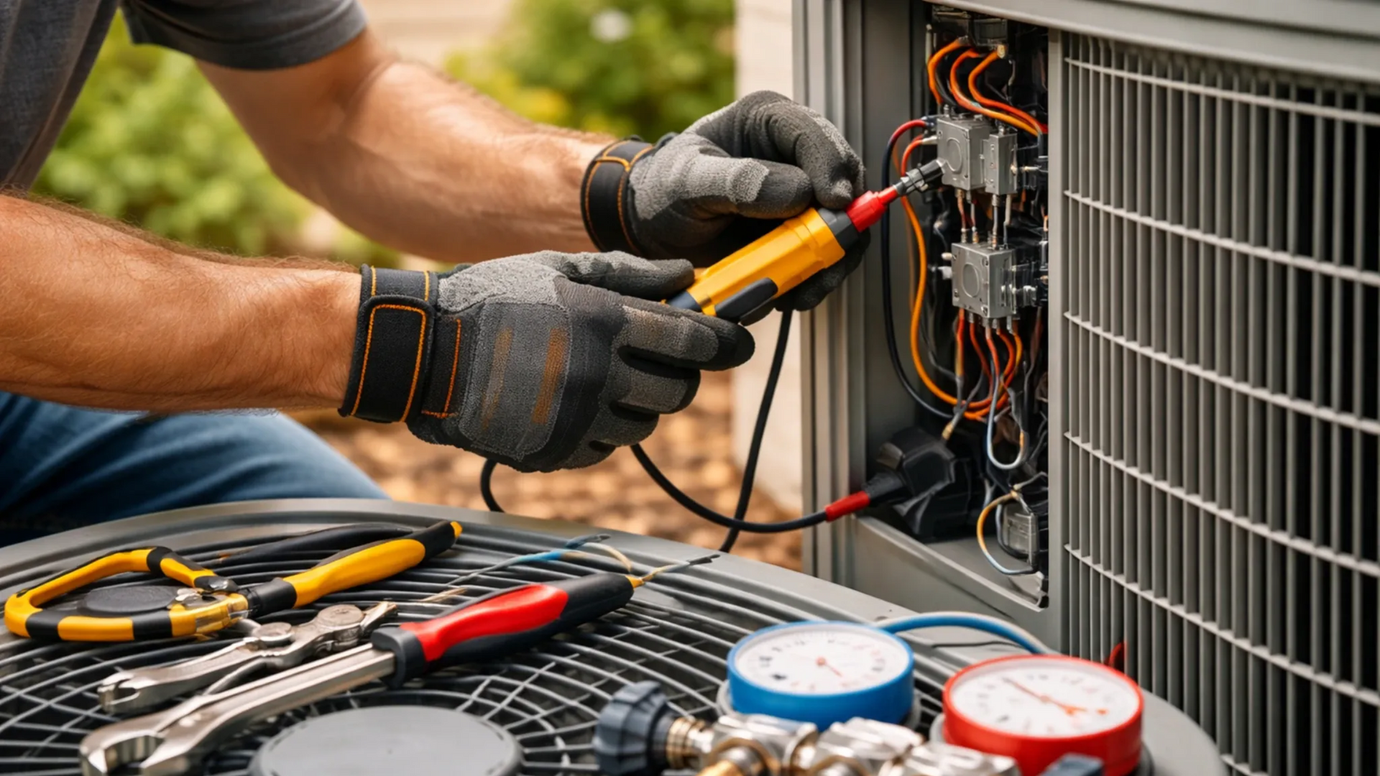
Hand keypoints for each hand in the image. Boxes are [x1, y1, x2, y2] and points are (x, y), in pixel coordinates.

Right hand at [339, 254, 753, 470]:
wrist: (424, 354)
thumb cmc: (490, 300)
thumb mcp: (558, 268)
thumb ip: (627, 273)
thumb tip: (686, 274)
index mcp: (604, 323)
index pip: (693, 342)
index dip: (725, 343)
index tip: (738, 343)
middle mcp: (598, 375)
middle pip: (678, 390)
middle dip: (681, 375)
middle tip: (666, 360)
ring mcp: (577, 420)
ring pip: (644, 424)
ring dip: (640, 403)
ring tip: (607, 378)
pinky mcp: (556, 453)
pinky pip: (605, 449)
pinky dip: (604, 430)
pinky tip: (576, 403)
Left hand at [581, 91, 867, 310]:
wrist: (654, 228)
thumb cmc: (665, 190)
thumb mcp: (688, 182)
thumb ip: (737, 182)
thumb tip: (799, 193)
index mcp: (768, 120)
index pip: (814, 134)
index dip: (832, 166)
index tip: (833, 202)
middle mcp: (795, 153)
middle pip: (845, 181)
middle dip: (841, 223)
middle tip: (827, 256)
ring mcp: (805, 195)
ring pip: (844, 225)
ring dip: (831, 260)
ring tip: (805, 289)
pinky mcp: (802, 232)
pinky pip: (825, 256)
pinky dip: (815, 278)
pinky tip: (792, 294)